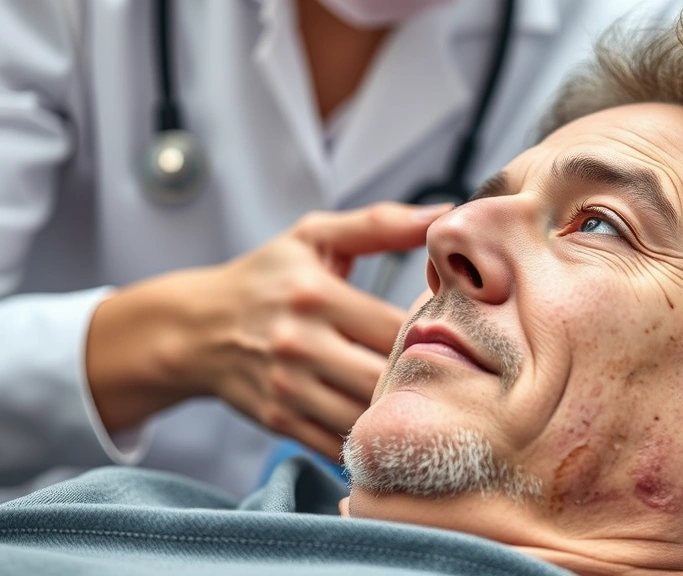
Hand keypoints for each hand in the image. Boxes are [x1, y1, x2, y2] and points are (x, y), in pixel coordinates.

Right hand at [87, 202, 450, 457]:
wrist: (196, 328)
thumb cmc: (267, 276)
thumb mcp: (315, 237)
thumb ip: (380, 224)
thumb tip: (445, 213)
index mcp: (315, 295)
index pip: (398, 326)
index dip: (434, 333)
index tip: (451, 332)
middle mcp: (299, 345)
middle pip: (386, 376)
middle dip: (421, 376)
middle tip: (446, 371)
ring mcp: (287, 389)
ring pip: (366, 416)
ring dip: (397, 411)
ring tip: (420, 396)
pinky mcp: (279, 422)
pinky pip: (339, 443)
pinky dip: (366, 438)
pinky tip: (383, 419)